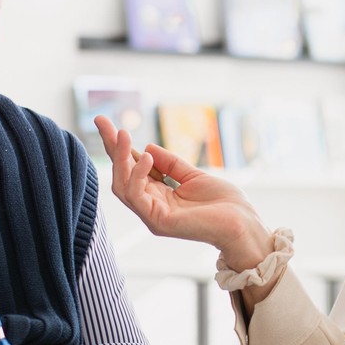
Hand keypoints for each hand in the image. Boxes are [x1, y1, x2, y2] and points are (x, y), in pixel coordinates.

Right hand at [95, 117, 271, 267]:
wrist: (243, 222)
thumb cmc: (224, 203)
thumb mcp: (193, 175)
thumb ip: (170, 163)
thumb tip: (147, 148)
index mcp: (157, 197)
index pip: (131, 169)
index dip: (118, 148)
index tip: (105, 123)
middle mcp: (150, 207)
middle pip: (120, 176)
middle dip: (111, 148)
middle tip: (102, 121)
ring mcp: (152, 216)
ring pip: (122, 185)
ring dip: (121, 158)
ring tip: (124, 135)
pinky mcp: (158, 222)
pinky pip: (137, 196)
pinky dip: (138, 175)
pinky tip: (145, 158)